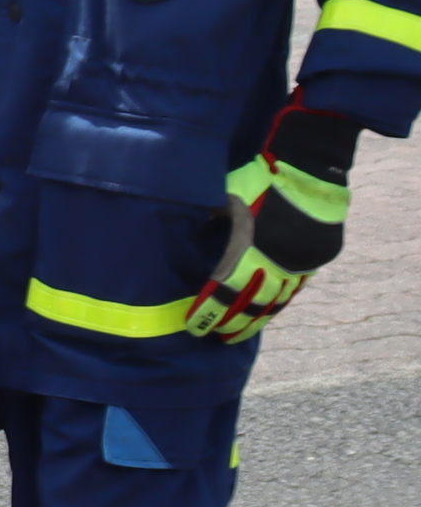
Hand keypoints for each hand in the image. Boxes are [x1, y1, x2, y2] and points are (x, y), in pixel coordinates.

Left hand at [187, 101, 355, 343]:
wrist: (313, 169)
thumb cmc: (263, 179)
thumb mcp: (227, 194)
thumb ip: (209, 215)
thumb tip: (191, 225)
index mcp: (246, 250)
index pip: (223, 292)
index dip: (208, 313)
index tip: (194, 326)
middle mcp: (273, 263)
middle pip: (250, 304)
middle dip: (231, 324)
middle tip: (217, 337)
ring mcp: (298, 263)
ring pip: (276, 301)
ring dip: (256, 319)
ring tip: (240, 332)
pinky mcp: (315, 259)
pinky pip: (295, 288)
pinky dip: (279, 302)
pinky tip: (269, 309)